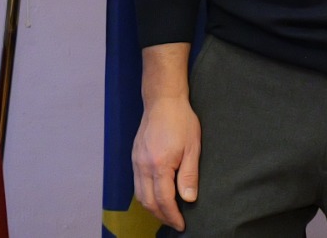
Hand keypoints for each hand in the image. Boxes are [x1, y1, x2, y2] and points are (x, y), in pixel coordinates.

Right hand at [132, 45, 199, 229]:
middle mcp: (143, 167)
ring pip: (139, 195)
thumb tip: (189, 199)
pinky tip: (156, 197)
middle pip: (148, 202)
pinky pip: (137, 185)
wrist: (163, 101)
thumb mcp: (193, 148)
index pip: (164, 200)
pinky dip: (146, 196)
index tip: (181, 225)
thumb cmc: (182, 122)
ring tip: (167, 214)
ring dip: (152, 208)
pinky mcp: (134, 158)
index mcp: (159, 165)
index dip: (172, 215)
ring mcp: (136, 163)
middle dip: (161, 216)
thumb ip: (189, 175)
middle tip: (175, 223)